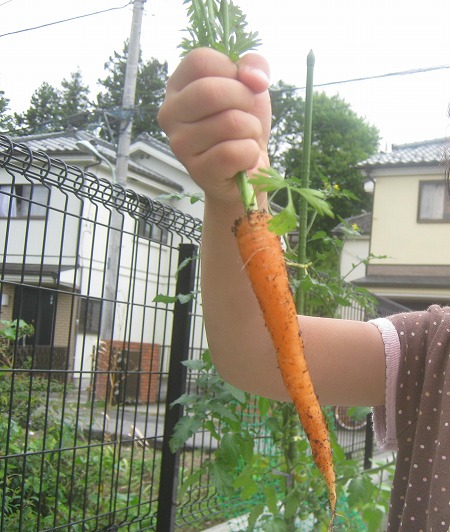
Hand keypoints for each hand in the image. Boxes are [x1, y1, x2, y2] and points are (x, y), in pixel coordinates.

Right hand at [158, 47, 270, 205]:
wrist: (249, 171)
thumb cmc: (243, 125)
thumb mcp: (251, 86)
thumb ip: (254, 65)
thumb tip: (255, 78)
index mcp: (178, 86)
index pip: (200, 60)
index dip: (231, 69)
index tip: (241, 85)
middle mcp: (170, 113)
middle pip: (210, 91)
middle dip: (245, 100)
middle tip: (247, 114)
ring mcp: (180, 144)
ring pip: (230, 123)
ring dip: (251, 130)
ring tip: (243, 139)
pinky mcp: (197, 170)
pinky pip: (234, 152)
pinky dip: (250, 154)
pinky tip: (242, 159)